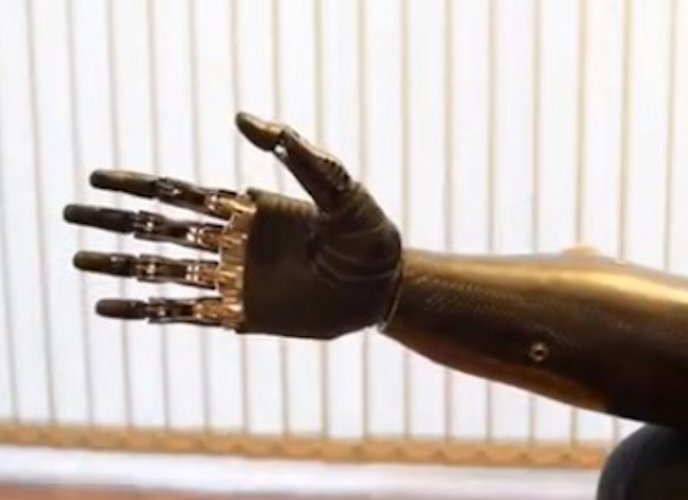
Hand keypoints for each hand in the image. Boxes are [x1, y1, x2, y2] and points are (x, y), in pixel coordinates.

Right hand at [63, 112, 402, 339]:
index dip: (140, 186)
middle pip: (162, 231)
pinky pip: (186, 315)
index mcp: (249, 211)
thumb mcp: (339, 189)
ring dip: (123, 266)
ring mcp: (234, 281)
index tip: (99, 178)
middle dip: (117, 223)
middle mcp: (233, 245)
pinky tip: (114, 309)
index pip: (183, 195)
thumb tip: (244, 119)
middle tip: (70, 215)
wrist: (384, 289)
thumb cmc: (369, 235)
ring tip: (80, 259)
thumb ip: (296, 155)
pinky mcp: (242, 315)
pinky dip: (149, 311)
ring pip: (165, 271)